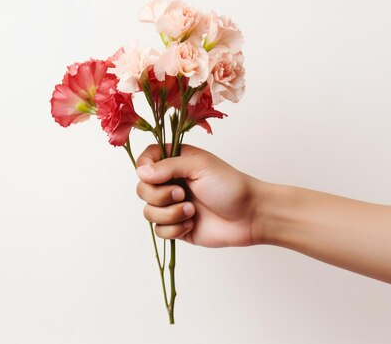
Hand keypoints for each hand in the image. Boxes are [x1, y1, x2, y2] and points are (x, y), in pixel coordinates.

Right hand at [135, 144, 260, 246]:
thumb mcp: (200, 166)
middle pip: (142, 189)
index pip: (145, 160)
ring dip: (169, 214)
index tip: (155, 175)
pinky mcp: (177, 227)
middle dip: (159, 195)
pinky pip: (159, 231)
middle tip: (182, 194)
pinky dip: (174, 229)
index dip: (143, 168)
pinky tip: (192, 224)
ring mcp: (172, 206)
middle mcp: (171, 182)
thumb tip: (141, 172)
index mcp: (176, 162)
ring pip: (148, 212)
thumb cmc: (230, 186)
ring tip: (191, 211)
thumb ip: (168, 166)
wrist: (250, 216)